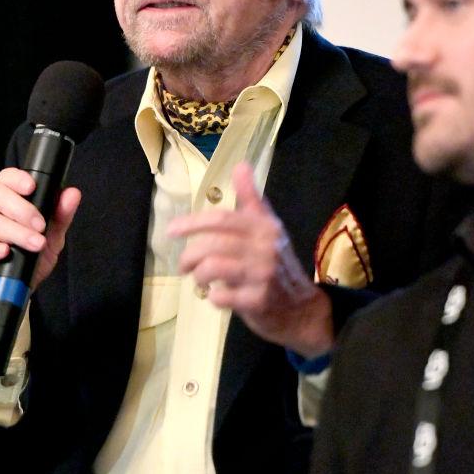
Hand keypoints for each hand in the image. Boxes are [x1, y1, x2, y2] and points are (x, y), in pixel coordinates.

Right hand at [0, 167, 80, 330]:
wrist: (15, 292)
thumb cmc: (30, 260)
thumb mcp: (52, 239)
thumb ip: (61, 217)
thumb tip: (73, 193)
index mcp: (8, 204)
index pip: (6, 179)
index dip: (16, 178)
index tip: (32, 187)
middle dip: (22, 210)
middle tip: (41, 227)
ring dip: (16, 233)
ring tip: (35, 244)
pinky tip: (4, 252)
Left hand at [167, 161, 332, 356]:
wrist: (302, 308)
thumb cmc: (277, 265)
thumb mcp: (267, 228)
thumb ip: (251, 199)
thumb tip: (240, 164)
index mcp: (265, 226)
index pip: (222, 220)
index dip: (193, 223)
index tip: (171, 231)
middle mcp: (266, 247)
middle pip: (214, 244)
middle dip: (190, 255)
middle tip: (183, 265)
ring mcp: (264, 275)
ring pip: (214, 267)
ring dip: (199, 274)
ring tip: (199, 279)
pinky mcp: (259, 301)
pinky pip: (223, 296)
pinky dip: (213, 296)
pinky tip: (217, 296)